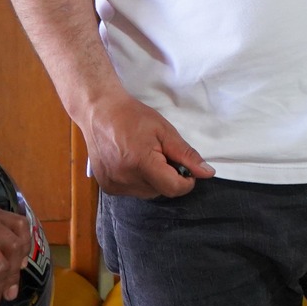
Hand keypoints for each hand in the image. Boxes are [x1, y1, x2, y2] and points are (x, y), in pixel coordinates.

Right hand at [81, 91, 211, 197]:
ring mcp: (114, 185)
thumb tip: (207, 173)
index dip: (186, 181)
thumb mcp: (165, 131)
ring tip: (144, 156)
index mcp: (142, 164)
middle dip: (168, 177)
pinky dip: (138, 181)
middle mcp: (126, 180)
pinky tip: (132, 162)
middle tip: (160, 154)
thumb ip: (186, 155)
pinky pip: (133, 191)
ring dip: (153, 180)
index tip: (185, 167)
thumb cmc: (133, 117)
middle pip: (161, 191)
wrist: (99, 112)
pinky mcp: (107, 187)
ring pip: (148, 193)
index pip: (173, 188)